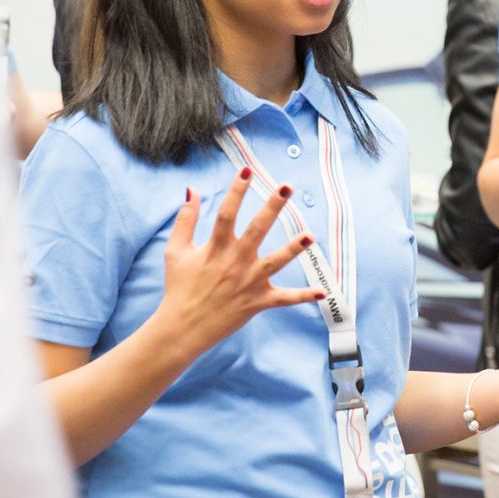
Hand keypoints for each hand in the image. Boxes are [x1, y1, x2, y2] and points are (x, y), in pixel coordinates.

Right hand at [151, 169, 324, 357]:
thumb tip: (192, 190)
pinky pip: (284, 299)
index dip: (237, 190)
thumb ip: (185, 219)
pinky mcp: (257, 302)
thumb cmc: (179, 287)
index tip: (247, 170)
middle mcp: (234, 262)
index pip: (227, 212)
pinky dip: (303, 296)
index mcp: (215, 248)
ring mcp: (248, 282)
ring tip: (309, 235)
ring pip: (275, 262)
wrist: (182, 327)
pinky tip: (322, 292)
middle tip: (286, 187)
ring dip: (293, 249)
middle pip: (257, 229)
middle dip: (272, 207)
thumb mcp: (176, 251)